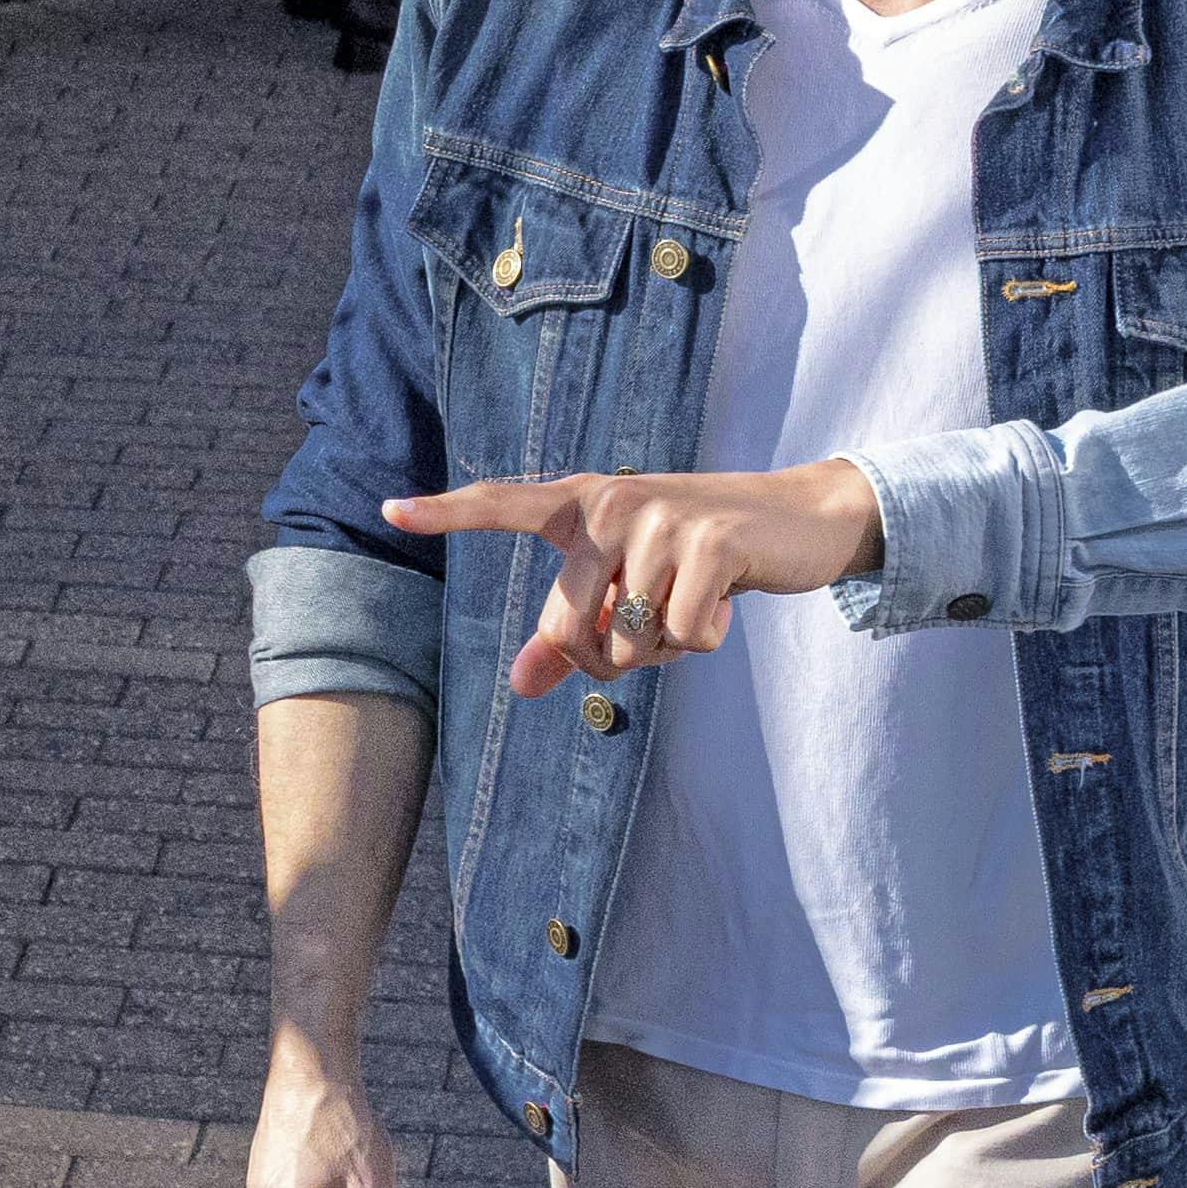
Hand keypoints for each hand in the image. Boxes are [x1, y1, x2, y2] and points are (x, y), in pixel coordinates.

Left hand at [384, 465, 883, 690]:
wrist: (798, 520)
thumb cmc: (698, 561)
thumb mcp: (629, 592)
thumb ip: (572, 637)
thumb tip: (521, 686)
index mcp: (581, 506)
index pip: (503, 504)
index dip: (446, 513)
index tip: (388, 510)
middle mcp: (611, 501)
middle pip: (569, 632)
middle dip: (609, 661)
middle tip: (650, 630)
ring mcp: (660, 517)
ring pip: (631, 644)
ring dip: (667, 649)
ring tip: (695, 599)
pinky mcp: (711, 542)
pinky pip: (685, 636)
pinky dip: (708, 638)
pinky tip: (727, 598)